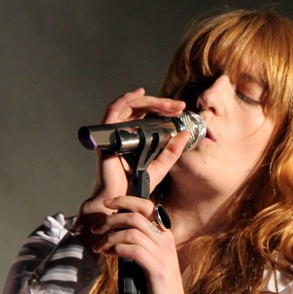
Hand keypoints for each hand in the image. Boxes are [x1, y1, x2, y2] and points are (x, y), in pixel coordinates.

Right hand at [74, 88, 188, 250]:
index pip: (148, 116)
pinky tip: (140, 94)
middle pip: (141, 109)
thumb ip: (172, 151)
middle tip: (178, 106)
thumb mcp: (161, 166)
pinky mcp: (107, 135)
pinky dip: (126, 99)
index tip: (181, 110)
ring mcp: (114, 133)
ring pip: (129, 106)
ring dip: (150, 101)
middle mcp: (123, 133)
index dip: (164, 110)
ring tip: (167, 104)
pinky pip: (113, 110)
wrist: (123, 199)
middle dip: (161, 104)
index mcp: (135, 138)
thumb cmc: (137, 186)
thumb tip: (185, 134)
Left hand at [90, 196, 201, 293]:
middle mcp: (166, 242)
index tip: (109, 204)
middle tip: (97, 229)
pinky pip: (133, 249)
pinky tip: (108, 254)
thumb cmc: (157, 292)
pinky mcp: (157, 269)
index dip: (126, 201)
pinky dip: (116, 248)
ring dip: (110, 236)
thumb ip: (137, 247)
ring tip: (100, 246)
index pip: (147, 207)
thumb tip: (114, 236)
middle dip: (111, 219)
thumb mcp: (148, 263)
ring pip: (132, 230)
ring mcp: (163, 255)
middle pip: (136, 215)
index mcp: (164, 237)